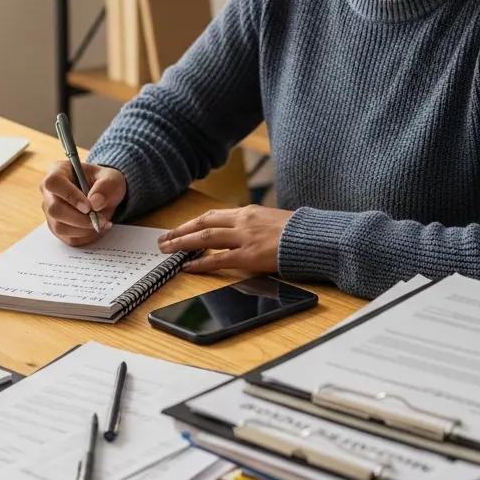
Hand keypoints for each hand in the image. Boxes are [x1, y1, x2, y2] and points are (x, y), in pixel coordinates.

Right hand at [40, 161, 126, 246]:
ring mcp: (50, 211)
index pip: (53, 183)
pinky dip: (85, 237)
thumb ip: (105, 187)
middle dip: (79, 219)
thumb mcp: (112, 178)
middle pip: (54, 209)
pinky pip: (67, 238)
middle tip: (100, 219)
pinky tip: (97, 229)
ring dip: (84, 229)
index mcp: (58, 171)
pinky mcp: (57, 227)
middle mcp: (49, 192)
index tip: (89, 207)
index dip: (70, 196)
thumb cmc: (104, 182)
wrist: (104, 196)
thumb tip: (95, 203)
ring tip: (102, 223)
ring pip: (59, 227)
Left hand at [157, 205, 294, 273]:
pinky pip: (219, 259)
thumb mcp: (272, 220)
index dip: (192, 223)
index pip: (212, 216)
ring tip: (167, 250)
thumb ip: (253, 225)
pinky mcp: (250, 256)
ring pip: (205, 238)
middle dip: (180, 231)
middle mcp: (242, 221)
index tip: (179, 229)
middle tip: (164, 239)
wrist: (315, 237)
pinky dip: (201, 263)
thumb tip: (239, 233)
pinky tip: (188, 266)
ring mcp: (245, 238)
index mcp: (248, 212)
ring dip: (182, 243)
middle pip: (202, 223)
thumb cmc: (298, 232)